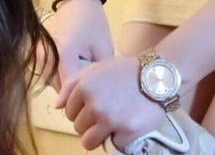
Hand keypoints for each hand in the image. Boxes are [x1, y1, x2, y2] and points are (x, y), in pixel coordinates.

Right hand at [34, 0, 113, 92]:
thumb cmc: (92, 21)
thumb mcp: (103, 49)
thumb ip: (97, 77)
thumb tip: (94, 99)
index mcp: (63, 53)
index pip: (70, 91)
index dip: (81, 98)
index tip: (92, 99)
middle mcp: (45, 55)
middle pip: (60, 89)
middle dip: (75, 90)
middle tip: (89, 78)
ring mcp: (37, 54)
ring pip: (52, 83)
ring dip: (66, 82)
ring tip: (80, 66)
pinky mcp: (35, 53)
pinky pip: (47, 73)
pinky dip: (58, 74)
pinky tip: (70, 62)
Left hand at [53, 54, 167, 151]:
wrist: (157, 77)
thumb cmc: (124, 71)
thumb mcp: (96, 69)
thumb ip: (72, 84)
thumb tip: (57, 106)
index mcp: (84, 88)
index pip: (69, 112)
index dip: (80, 110)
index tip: (92, 106)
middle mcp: (95, 105)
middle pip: (78, 128)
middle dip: (89, 123)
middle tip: (105, 112)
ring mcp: (110, 121)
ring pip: (88, 142)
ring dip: (98, 135)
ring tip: (111, 122)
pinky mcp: (125, 134)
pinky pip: (111, 145)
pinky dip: (118, 138)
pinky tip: (126, 123)